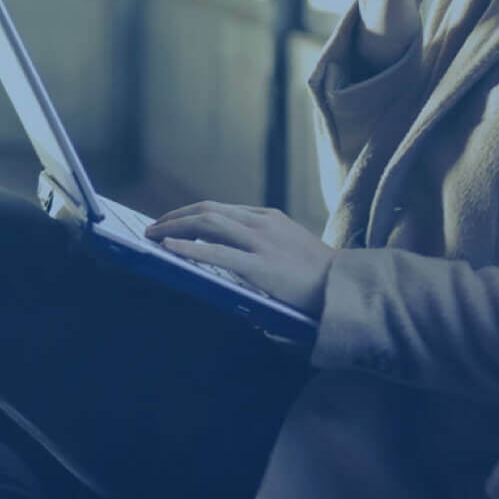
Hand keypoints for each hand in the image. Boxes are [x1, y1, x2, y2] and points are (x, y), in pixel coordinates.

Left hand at [144, 202, 335, 317]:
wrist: (346, 289)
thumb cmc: (319, 278)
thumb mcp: (289, 250)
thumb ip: (263, 248)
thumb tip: (229, 257)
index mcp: (270, 218)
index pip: (221, 209)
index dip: (191, 213)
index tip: (172, 221)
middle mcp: (263, 223)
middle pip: (208, 210)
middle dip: (175, 216)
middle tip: (152, 226)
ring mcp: (261, 242)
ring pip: (207, 223)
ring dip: (174, 227)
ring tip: (152, 235)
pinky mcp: (260, 266)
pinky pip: (214, 253)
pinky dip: (186, 247)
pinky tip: (168, 248)